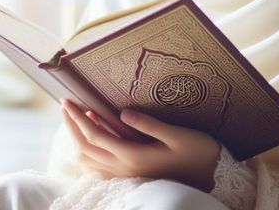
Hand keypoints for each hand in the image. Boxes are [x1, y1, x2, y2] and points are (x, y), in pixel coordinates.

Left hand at [60, 99, 220, 191]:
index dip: (78, 118)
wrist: (213, 177)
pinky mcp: (132, 173)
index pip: (94, 135)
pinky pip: (100, 164)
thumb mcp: (176, 135)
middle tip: (64, 104)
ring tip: (73, 117)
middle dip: (71, 126)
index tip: (67, 101)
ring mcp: (128, 173)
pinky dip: (89, 149)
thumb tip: (122, 112)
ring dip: (77, 138)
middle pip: (86, 148)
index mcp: (133, 156)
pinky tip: (93, 133)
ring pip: (90, 159)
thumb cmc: (198, 152)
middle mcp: (125, 167)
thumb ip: (149, 125)